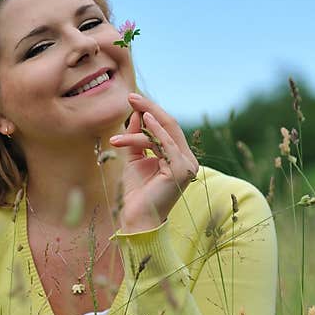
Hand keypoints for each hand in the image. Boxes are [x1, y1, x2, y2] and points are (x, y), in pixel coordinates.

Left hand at [109, 93, 199, 232]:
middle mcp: (187, 160)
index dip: (151, 111)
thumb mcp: (135, 159)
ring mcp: (187, 166)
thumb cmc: (136, 193)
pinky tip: (144, 119)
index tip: (132, 99)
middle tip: (130, 96)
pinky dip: (156, 130)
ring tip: (127, 113)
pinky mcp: (181, 171)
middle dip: (150, 108)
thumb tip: (138, 115)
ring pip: (165, 133)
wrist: (137, 218)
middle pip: (170, 125)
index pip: (167, 128)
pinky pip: (167, 144)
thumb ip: (137, 139)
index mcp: (179, 158)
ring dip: (144, 122)